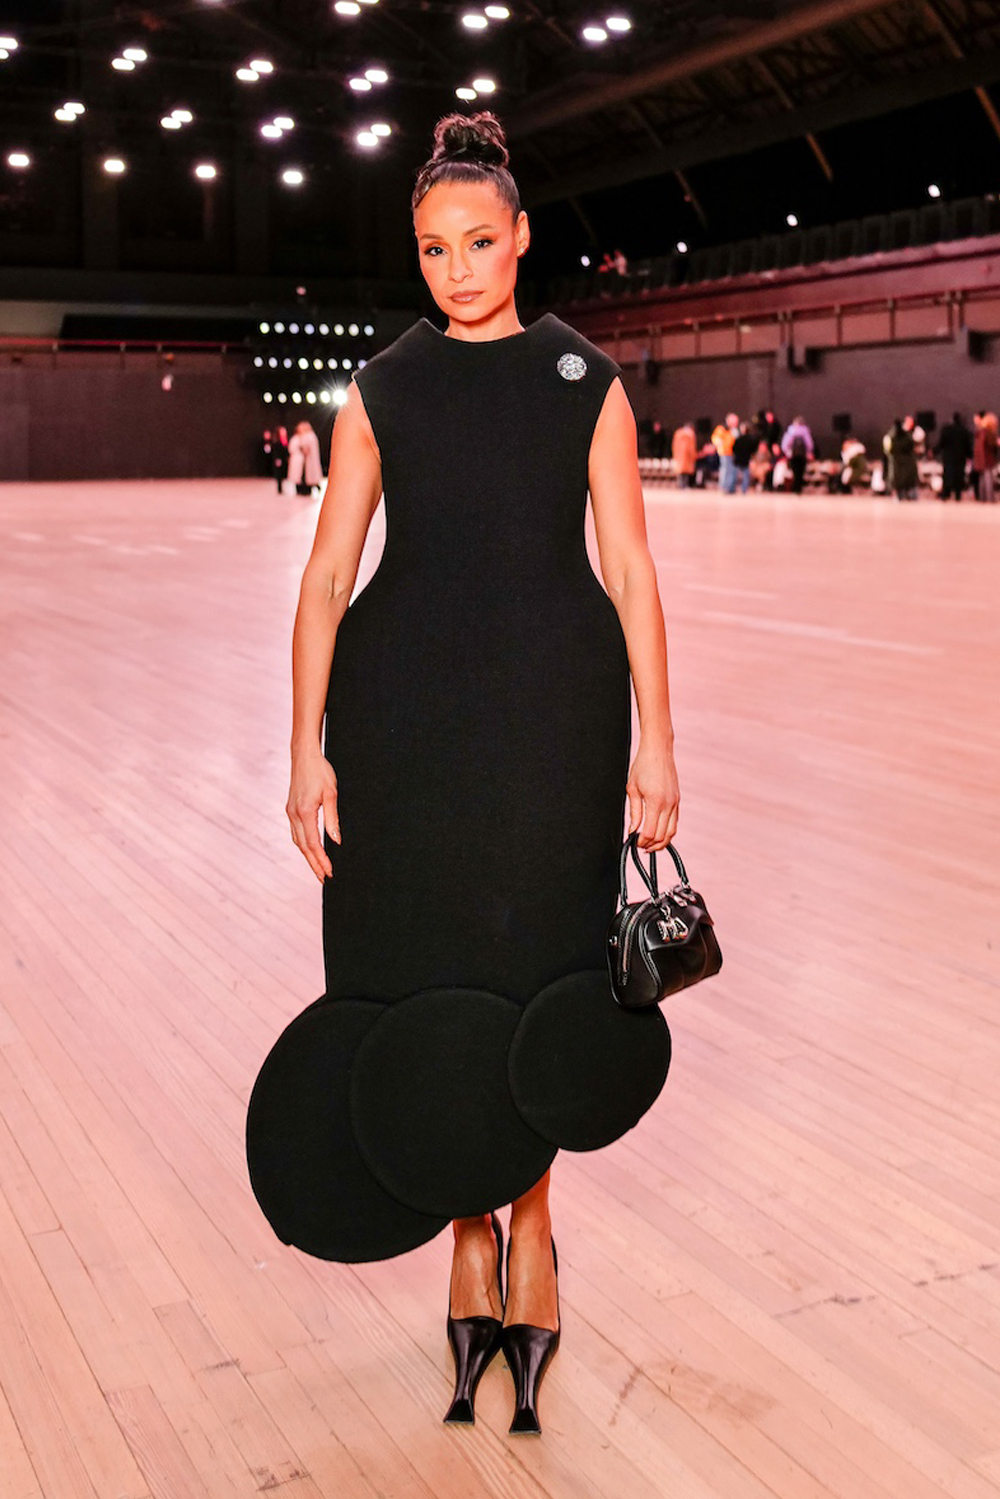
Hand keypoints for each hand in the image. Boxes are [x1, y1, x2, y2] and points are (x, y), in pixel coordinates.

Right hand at [286, 749, 340, 881]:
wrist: (304, 755)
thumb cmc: (320, 771)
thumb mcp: (332, 794)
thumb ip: (333, 819)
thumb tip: (336, 841)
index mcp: (304, 812)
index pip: (313, 844)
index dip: (321, 860)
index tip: (329, 872)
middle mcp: (294, 815)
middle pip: (303, 847)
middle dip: (314, 864)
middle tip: (324, 878)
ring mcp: (290, 812)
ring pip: (297, 841)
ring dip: (307, 856)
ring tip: (318, 868)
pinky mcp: (290, 809)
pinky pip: (296, 832)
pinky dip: (303, 844)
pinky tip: (310, 849)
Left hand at [625, 738, 678, 850]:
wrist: (658, 750)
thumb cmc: (643, 766)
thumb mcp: (632, 789)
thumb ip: (634, 812)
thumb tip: (632, 830)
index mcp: (655, 802)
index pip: (650, 832)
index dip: (641, 841)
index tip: (634, 842)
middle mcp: (669, 804)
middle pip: (662, 836)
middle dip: (651, 845)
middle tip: (640, 846)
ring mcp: (675, 802)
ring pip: (671, 831)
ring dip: (661, 842)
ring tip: (650, 845)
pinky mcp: (677, 800)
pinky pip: (674, 822)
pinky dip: (667, 831)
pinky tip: (658, 833)